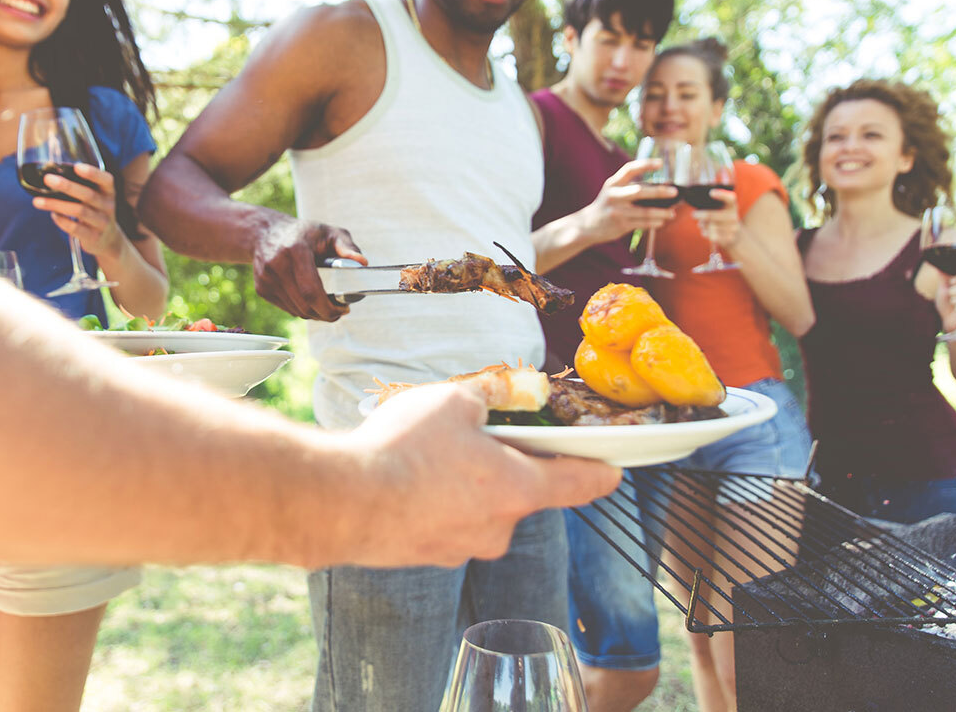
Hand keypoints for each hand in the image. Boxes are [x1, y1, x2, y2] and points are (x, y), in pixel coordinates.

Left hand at [33, 163, 127, 259]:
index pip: (106, 180)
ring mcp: (102, 223)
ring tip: (37, 201)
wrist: (108, 239)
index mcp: (109, 192)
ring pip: (79, 211)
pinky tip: (53, 215)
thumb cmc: (95, 210)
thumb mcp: (97, 197)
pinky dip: (62, 221)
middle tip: (48, 179)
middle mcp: (108, 206)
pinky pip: (76, 228)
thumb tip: (51, 176)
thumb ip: (82, 186)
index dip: (93, 173)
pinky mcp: (93, 237)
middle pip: (89, 195)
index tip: (77, 167)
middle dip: (67, 186)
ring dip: (57, 205)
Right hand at [252, 218, 365, 321]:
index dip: (329, 307)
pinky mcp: (261, 289)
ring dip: (315, 314)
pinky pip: (287, 309)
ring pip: (296, 311)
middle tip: (339, 312)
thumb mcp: (328, 232)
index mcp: (295, 250)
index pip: (311, 290)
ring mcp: (266, 279)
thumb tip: (362, 262)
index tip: (344, 309)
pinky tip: (311, 302)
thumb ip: (347, 245)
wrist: (265, 232)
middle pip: (304, 305)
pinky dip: (302, 310)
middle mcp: (277, 265)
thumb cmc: (303, 233)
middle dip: (326, 314)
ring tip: (327, 307)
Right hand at [342, 383, 621, 567]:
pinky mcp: (423, 556)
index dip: (599, 473)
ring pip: (476, 509)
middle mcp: (498, 528)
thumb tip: (495, 401)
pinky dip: (431, 502)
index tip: (614, 473)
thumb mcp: (453, 402)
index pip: (578, 484)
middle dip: (502, 466)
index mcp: (519, 489)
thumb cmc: (403, 448)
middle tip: (473, 437)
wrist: (341, 500)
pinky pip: (441, 522)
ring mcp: (459, 549)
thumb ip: (486, 399)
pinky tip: (403, 478)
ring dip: (463, 485)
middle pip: (518, 493)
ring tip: (424, 455)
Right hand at [580, 159, 677, 242]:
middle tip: (674, 192)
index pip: (629, 169)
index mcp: (612, 184)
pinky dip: (654, 222)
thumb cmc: (606, 206)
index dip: (645, 165)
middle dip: (659, 191)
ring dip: (661, 212)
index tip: (660, 163)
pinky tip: (661, 221)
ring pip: (645, 211)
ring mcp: (617, 212)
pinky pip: (642, 223)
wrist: (586, 226)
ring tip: (672, 213)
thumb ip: (630, 187)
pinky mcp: (620, 225)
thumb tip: (660, 187)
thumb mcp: (612, 192)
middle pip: (639, 191)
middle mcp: (613, 196)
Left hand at [691, 188, 741, 247]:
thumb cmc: (720, 214)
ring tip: (702, 223)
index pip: (729, 198)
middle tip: (694, 214)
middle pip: (711, 216)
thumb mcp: (720, 206)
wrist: (734, 232)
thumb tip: (699, 193)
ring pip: (710, 227)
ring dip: (703, 225)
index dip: (721, 194)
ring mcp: (733, 228)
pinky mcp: (729, 238)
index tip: (711, 192)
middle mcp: (734, 215)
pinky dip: (706, 233)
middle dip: (700, 215)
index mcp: (732, 204)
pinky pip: (712, 236)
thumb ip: (712, 200)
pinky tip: (706, 231)